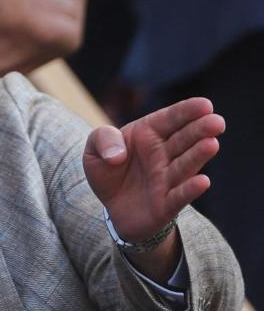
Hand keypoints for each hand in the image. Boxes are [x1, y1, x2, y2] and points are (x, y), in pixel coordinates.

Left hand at [83, 98, 223, 271]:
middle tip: (216, 122)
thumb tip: (117, 155)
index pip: (170, 119)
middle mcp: (163, 154)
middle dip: (200, 130)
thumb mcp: (93, 149)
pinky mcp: (166, 204)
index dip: (187, 111)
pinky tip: (203, 182)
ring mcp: (167, 178)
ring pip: (185, 165)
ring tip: (211, 144)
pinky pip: (179, 196)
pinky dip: (190, 189)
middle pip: (184, 139)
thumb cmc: (107, 169)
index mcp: (149, 133)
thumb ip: (102, 140)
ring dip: (198, 155)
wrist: (110, 205)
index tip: (205, 105)